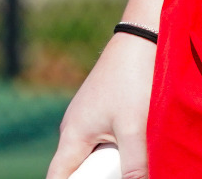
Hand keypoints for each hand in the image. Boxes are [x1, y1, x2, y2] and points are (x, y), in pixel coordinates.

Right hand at [46, 33, 156, 178]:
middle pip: (80, 167)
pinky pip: (107, 137)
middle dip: (100, 172)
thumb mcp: (135, 128)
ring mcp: (89, 116)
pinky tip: (139, 135)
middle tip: (121, 165)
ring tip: (135, 144)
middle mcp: (75, 126)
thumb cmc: (133, 78)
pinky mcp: (105, 108)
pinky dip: (121, 144)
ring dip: (114, 159)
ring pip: (97, 152)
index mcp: (72, 134)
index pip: (58, 176)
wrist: (144, 37)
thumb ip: (135, 165)